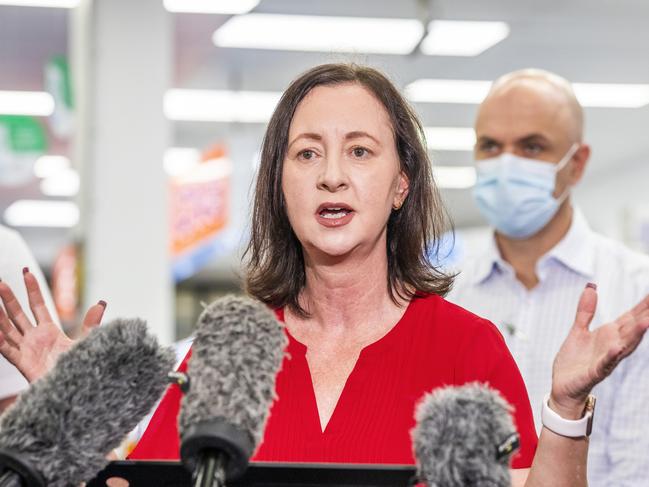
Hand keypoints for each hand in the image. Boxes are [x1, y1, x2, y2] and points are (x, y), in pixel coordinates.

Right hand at [0, 268, 106, 382]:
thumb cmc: (79, 366)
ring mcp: (26, 349)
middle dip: (9, 299)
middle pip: (19, 314)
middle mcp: (35, 338)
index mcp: (49, 330)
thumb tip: (101, 302)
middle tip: (0, 283)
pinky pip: (5, 348)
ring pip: (8, 328)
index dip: (32, 289)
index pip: (38, 305)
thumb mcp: (85, 341)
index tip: (26, 272)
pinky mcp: (22, 362)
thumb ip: (90, 323)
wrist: (74, 388)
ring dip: (0, 315)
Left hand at [550, 284, 648, 417]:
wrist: (563, 386)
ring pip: (624, 346)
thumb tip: (592, 287)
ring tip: (646, 321)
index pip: (631, 317)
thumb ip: (586, 311)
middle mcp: (613, 346)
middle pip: (633, 329)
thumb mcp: (579, 330)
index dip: (643, 306)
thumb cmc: (575, 360)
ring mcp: (606, 359)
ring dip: (635, 335)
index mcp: (610, 335)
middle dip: (646, 317)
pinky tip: (617, 347)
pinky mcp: (594, 372)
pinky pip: (605, 363)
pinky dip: (611, 355)